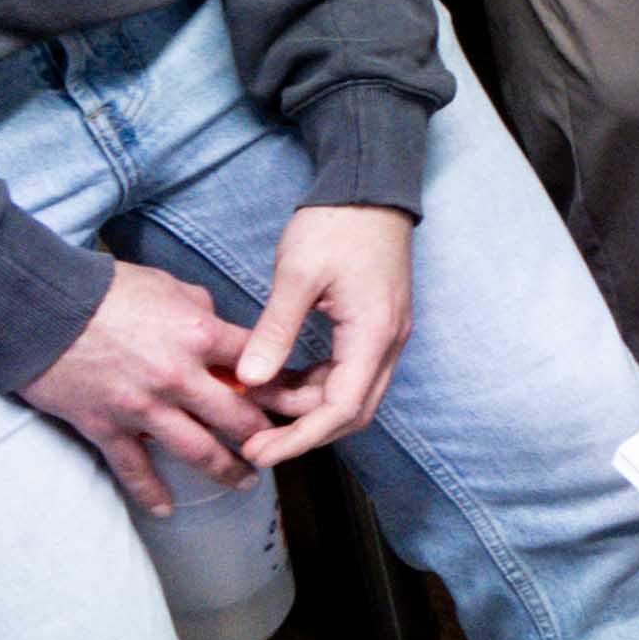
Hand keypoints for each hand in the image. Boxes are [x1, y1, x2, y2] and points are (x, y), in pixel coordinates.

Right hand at [19, 258, 279, 514]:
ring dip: (226, 469)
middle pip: (237, 416)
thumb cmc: (104, 290)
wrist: (38, 308)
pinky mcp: (106, 427)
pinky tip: (167, 508)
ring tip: (245, 480)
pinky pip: (134, 469)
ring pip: (198, 450)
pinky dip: (151, 492)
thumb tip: (218, 326)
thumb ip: (200, 309)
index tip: (297, 398)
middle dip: (264, 435)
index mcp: (199, 334)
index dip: (281, 382)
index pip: (257, 363)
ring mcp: (143, 407)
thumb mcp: (166, 285)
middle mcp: (179, 376)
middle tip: (280, 447)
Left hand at [241, 203, 411, 461]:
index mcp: (373, 335)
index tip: (260, 450)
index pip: (342, 409)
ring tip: (258, 403)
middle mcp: (389, 343)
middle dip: (303, 431)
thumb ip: (275, 332)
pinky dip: (315, 385)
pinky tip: (281, 379)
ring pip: (350, 394)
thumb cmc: (336, 225)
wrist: (369, 189)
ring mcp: (386, 336)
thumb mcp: (297, 276)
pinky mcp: (375, 326)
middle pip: (352, 411)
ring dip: (306, 407)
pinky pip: (349, 372)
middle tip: (254, 440)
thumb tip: (249, 381)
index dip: (300, 438)